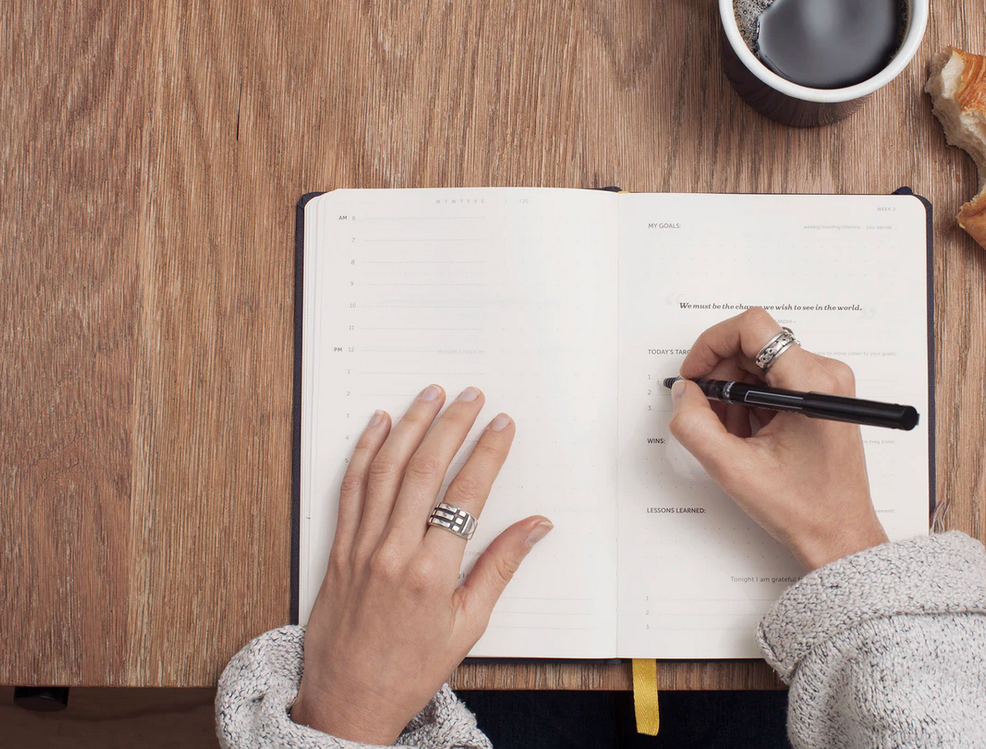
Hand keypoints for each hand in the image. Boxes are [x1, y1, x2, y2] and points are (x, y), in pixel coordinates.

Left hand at [290, 385, 552, 743]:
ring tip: (430, 396)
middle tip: (470, 396)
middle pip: (425, 470)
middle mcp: (393, 552)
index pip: (466, 495)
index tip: (501, 425)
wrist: (348, 701)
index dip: (487, 453)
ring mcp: (360, 547)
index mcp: (432, 573)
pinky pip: (351, 488)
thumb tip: (537, 527)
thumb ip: (501, 567)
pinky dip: (365, 452)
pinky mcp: (337, 548)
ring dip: (409, 426)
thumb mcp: (469, 625)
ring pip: (385, 470)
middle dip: (451, 426)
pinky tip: (378, 426)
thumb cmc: (411, 669)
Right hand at [669, 308, 887, 570]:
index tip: (695, 374)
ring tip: (732, 434)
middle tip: (706, 413)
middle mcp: (825, 374)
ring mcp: (826, 384)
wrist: (839, 536)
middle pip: (754, 345)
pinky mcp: (822, 396)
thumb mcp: (734, 469)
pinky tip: (749, 436)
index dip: (712, 344)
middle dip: (721, 376)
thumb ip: (695, 425)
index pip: (753, 327)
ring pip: (761, 363)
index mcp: (811, 383)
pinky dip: (751, 402)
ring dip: (735, 393)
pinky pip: (774, 380)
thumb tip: (683, 392)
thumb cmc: (804, 508)